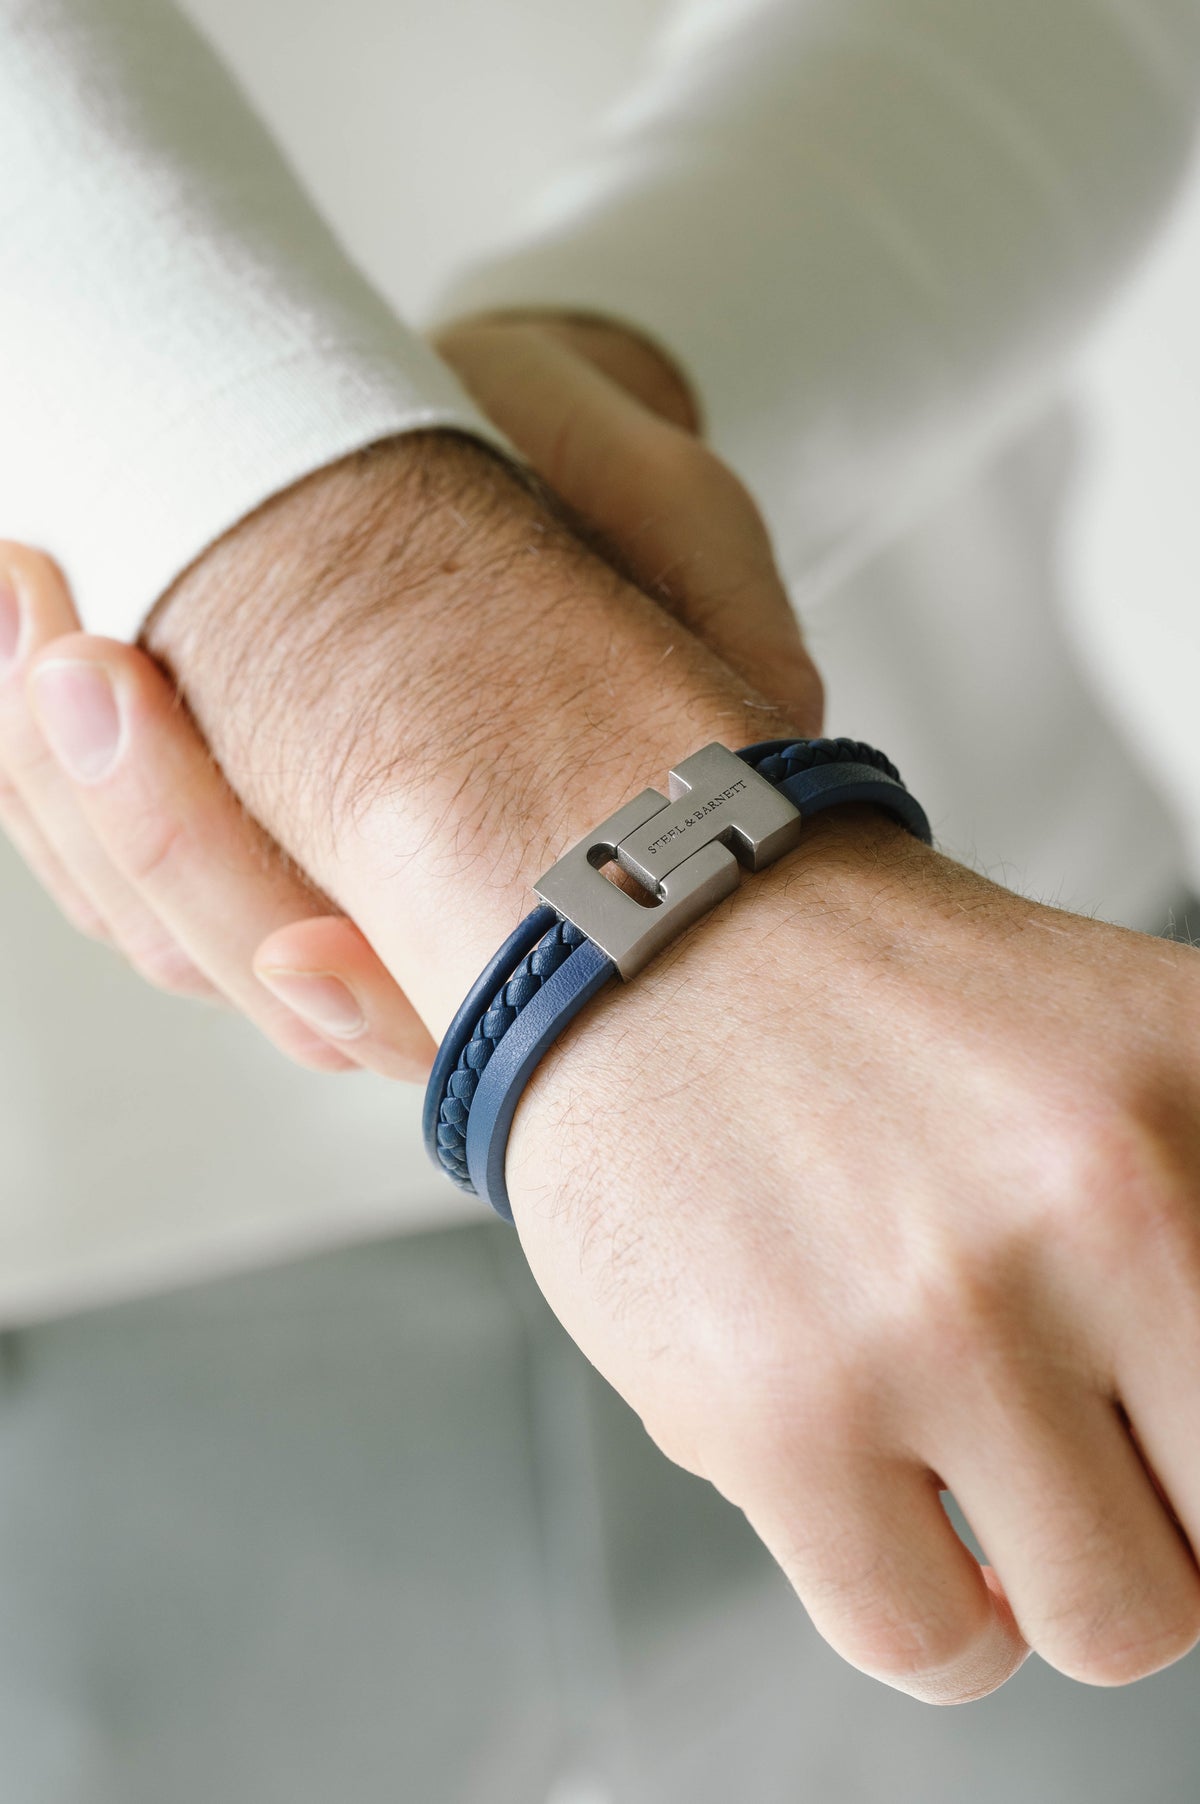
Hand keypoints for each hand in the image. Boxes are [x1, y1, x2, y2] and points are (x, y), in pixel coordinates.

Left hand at [0, 313, 817, 1070]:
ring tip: (19, 607)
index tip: (297, 951)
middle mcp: (413, 921)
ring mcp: (305, 875)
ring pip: (151, 929)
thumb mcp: (687, 533)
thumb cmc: (611, 489)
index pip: (445, 1013)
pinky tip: (11, 640)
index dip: (369, 1013)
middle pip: (252, 979)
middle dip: (148, 844)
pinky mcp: (224, 816)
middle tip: (79, 665)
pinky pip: (94, 857)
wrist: (525, 431)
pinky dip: (33, 773)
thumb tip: (762, 728)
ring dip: (57, 799)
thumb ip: (724, 642)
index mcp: (547, 895)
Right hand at [138, 429, 1199, 1705]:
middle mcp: (1102, 1199)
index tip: (1153, 1430)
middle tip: (1072, 1436)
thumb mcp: (1125, 1054)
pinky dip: (925, 1607)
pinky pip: (930, 1641)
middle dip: (1160, 1510)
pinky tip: (879, 1495)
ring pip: (1113, 1622)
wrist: (644, 937)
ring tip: (964, 1455)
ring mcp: (942, 1312)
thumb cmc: (871, 1010)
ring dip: (1044, 1568)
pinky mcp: (785, 1413)